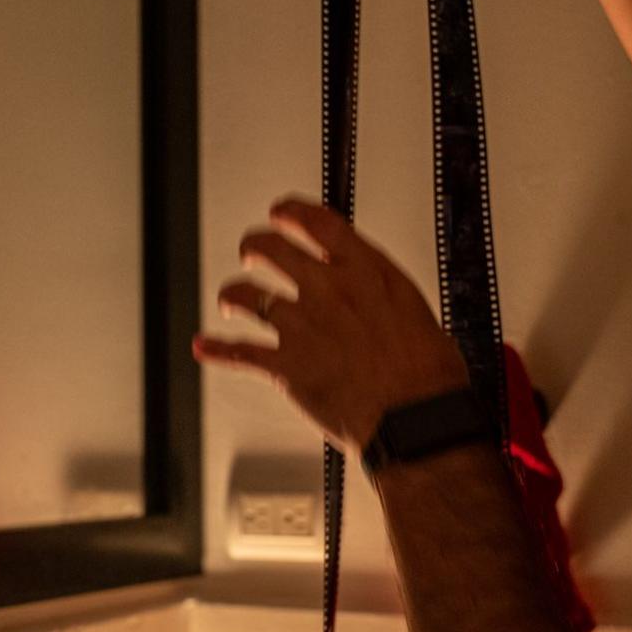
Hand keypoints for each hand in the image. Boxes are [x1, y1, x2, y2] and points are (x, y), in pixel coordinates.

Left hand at [194, 196, 467, 452]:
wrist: (414, 419)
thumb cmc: (427, 375)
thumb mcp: (415, 310)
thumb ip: (382, 295)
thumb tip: (375, 295)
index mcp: (365, 271)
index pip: (316, 222)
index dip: (290, 212)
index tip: (281, 212)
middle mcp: (327, 290)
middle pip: (272, 248)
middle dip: (256, 246)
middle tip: (253, 250)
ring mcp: (302, 325)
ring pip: (247, 295)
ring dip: (234, 295)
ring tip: (232, 300)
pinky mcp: (286, 365)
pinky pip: (239, 352)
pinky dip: (217, 349)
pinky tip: (205, 346)